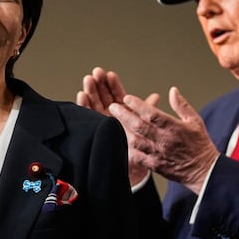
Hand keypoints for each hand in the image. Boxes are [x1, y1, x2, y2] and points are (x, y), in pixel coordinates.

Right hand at [76, 67, 159, 185]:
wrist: (135, 165)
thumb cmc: (143, 143)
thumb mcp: (148, 125)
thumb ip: (148, 110)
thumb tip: (156, 97)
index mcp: (124, 111)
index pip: (117, 94)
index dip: (113, 84)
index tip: (109, 74)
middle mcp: (111, 115)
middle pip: (104, 96)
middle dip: (100, 84)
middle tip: (96, 73)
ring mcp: (101, 121)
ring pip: (94, 104)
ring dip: (91, 91)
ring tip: (88, 80)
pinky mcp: (94, 129)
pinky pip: (88, 116)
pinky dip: (84, 105)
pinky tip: (81, 95)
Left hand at [109, 86, 218, 193]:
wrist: (204, 171)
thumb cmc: (199, 144)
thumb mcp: (195, 120)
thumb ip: (181, 105)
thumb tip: (172, 90)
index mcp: (174, 128)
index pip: (152, 114)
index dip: (138, 105)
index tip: (127, 98)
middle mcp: (164, 140)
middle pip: (139, 126)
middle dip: (123, 115)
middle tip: (113, 107)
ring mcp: (158, 154)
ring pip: (135, 141)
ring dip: (122, 130)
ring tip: (113, 122)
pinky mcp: (154, 165)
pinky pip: (136, 157)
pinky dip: (126, 148)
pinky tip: (119, 141)